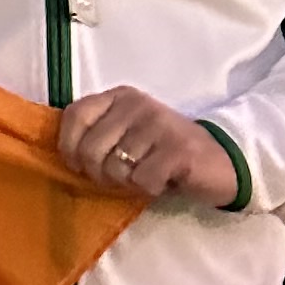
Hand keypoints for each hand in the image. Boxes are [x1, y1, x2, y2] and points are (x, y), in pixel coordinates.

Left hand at [55, 87, 238, 208]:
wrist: (219, 159)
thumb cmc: (163, 151)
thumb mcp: (126, 133)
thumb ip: (97, 134)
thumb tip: (64, 154)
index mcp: (119, 97)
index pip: (74, 115)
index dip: (68, 147)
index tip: (79, 165)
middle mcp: (137, 104)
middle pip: (89, 149)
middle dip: (100, 173)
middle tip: (122, 176)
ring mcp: (158, 124)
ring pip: (114, 169)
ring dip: (128, 182)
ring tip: (146, 173)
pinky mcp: (177, 149)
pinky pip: (141, 180)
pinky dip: (150, 188)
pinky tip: (163, 179)